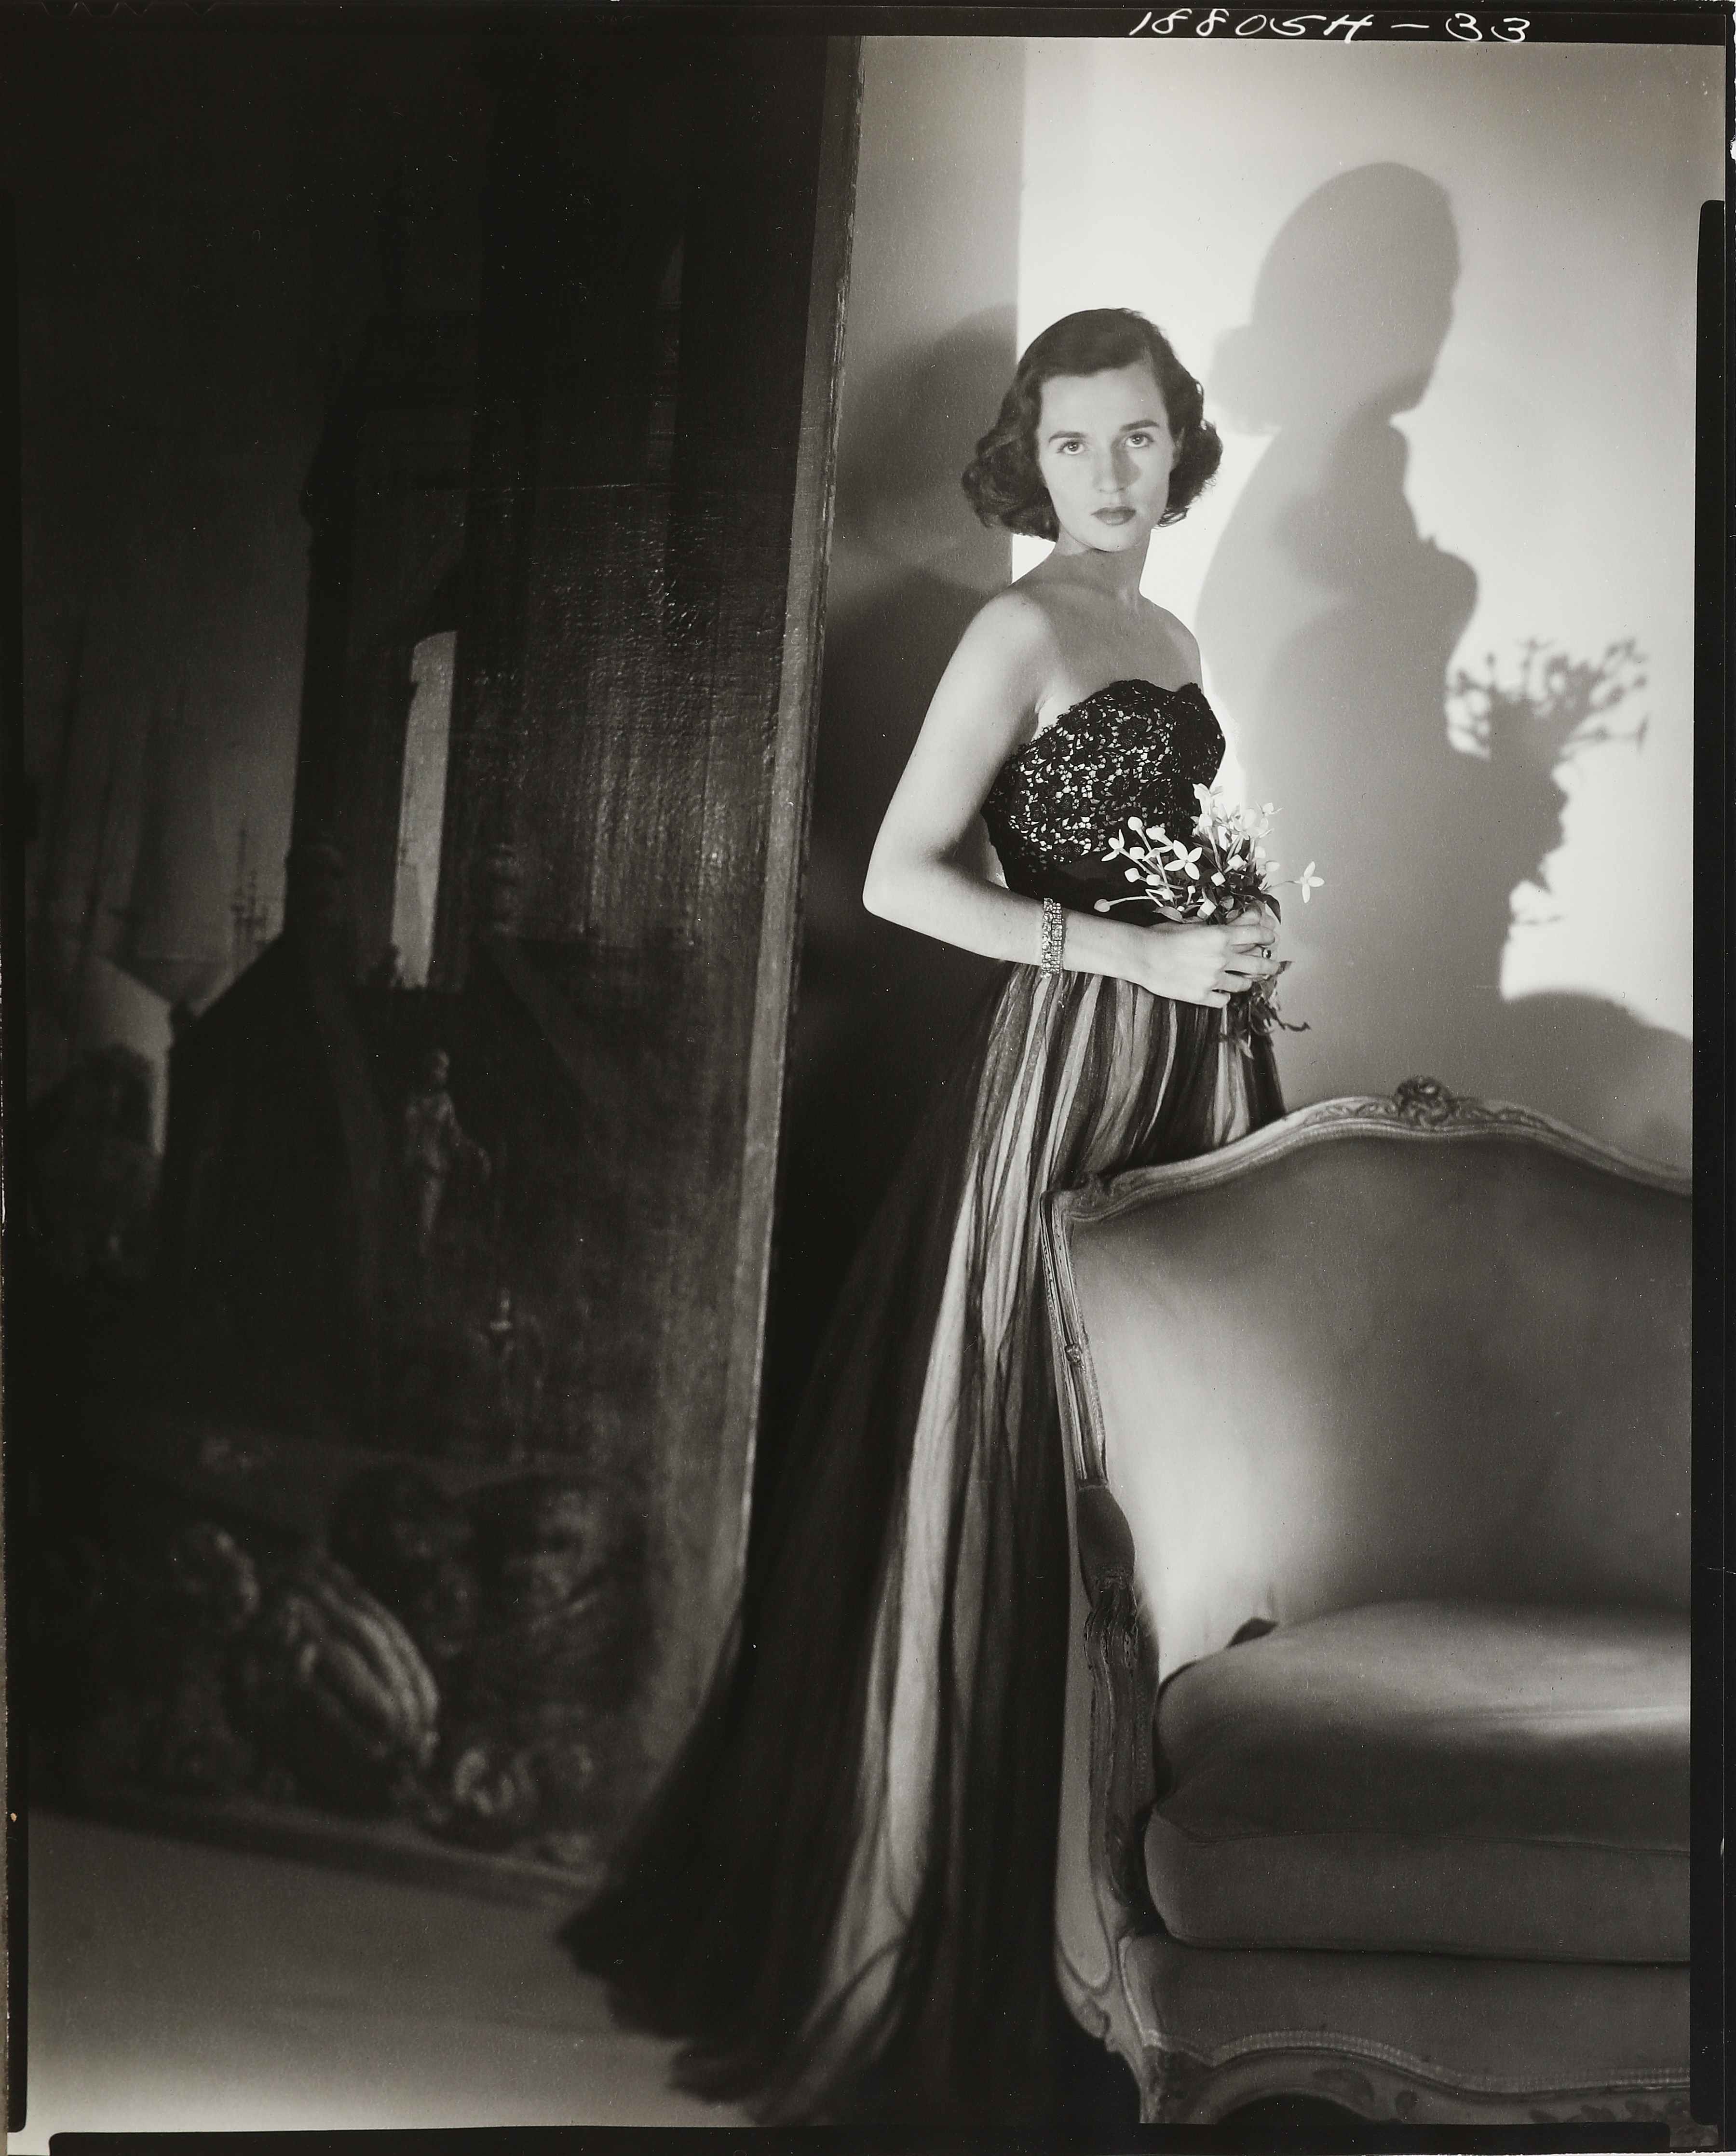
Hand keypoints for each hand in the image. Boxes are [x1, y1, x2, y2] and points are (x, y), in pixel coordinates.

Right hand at [1128, 905, 1280, 1009]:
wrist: (1142, 956)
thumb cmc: (1162, 936)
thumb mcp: (1192, 925)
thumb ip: (1216, 929)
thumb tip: (1235, 927)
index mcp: (1220, 936)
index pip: (1256, 934)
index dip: (1268, 935)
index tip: (1272, 938)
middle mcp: (1222, 958)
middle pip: (1257, 963)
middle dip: (1269, 964)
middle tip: (1273, 965)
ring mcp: (1213, 979)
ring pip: (1243, 984)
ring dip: (1247, 981)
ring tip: (1247, 981)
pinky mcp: (1202, 996)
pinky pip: (1223, 1000)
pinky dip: (1224, 996)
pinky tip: (1222, 993)